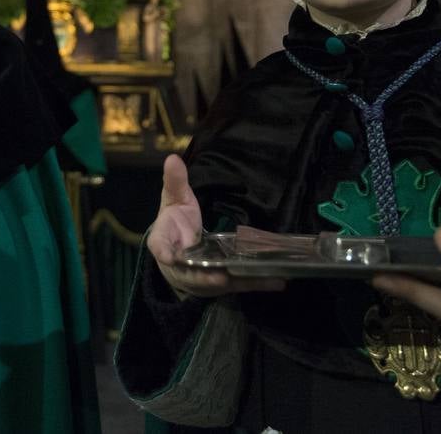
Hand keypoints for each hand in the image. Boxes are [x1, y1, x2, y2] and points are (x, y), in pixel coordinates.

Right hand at [147, 155, 284, 298]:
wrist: (177, 249)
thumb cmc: (175, 224)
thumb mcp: (174, 199)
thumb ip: (175, 182)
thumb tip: (172, 157)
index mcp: (164, 242)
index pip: (161, 247)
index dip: (165, 252)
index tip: (169, 257)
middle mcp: (182, 266)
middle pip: (193, 274)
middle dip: (207, 277)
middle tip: (220, 277)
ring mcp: (203, 279)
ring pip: (221, 283)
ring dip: (242, 281)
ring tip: (264, 278)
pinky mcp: (222, 284)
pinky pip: (239, 284)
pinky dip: (257, 283)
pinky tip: (279, 282)